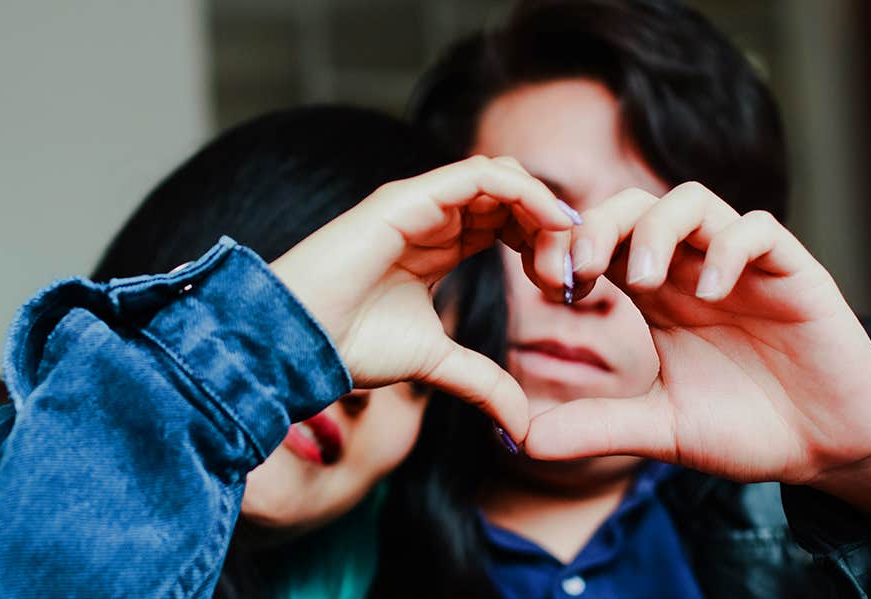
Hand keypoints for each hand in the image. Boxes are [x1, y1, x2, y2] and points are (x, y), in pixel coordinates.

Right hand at [271, 156, 578, 442]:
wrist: (297, 343)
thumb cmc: (349, 346)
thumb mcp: (435, 364)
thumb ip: (482, 383)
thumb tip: (522, 427)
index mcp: (439, 244)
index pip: (507, 221)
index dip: (545, 243)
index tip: (570, 286)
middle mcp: (432, 215)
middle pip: (512, 197)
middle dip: (552, 227)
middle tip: (573, 272)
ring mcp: (419, 203)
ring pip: (502, 178)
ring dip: (543, 208)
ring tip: (564, 249)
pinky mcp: (407, 198)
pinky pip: (480, 175)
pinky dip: (523, 192)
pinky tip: (547, 224)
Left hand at [525, 183, 870, 523]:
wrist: (826, 450)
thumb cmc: (744, 429)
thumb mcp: (659, 430)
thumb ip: (594, 428)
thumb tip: (520, 439)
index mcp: (659, 296)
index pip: (603, 241)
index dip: (568, 246)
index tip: (549, 283)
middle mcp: (694, 270)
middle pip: (637, 206)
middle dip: (600, 225)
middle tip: (582, 269)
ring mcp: (744, 267)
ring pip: (693, 202)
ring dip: (658, 230)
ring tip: (645, 281)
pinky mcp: (795, 275)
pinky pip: (758, 231)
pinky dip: (728, 249)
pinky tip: (711, 293)